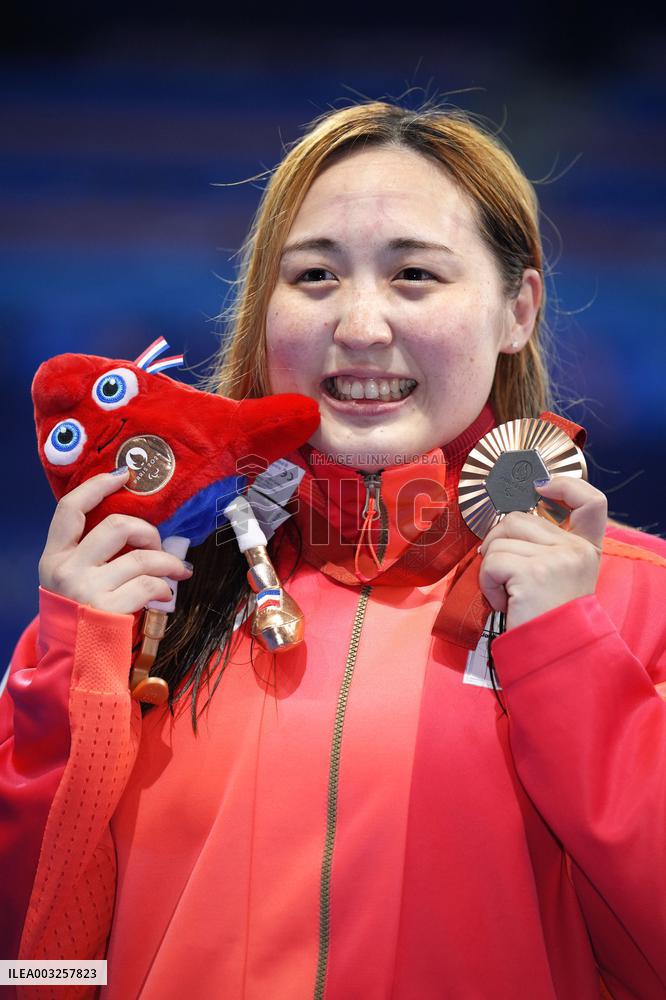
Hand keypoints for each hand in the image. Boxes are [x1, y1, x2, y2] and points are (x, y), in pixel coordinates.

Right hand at [38, 469, 193, 615]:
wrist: (74, 663)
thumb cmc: (80, 615)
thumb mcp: (71, 580)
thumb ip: (91, 554)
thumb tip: (139, 529)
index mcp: (54, 556)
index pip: (71, 508)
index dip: (98, 486)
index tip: (125, 475)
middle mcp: (66, 569)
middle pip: (116, 526)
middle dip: (148, 532)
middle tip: (158, 546)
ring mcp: (86, 589)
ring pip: (141, 557)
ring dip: (168, 561)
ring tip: (178, 571)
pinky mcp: (107, 609)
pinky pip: (148, 585)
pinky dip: (164, 587)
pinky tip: (165, 593)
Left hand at [477, 476, 606, 630]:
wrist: (555, 657)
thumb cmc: (548, 621)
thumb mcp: (558, 578)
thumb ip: (544, 548)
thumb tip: (504, 524)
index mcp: (587, 549)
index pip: (591, 501)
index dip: (566, 485)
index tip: (541, 487)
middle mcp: (577, 550)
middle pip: (518, 518)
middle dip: (498, 543)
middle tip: (504, 576)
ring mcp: (557, 559)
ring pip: (499, 539)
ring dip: (491, 569)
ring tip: (509, 596)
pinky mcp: (534, 573)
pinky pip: (491, 562)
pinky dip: (487, 584)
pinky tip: (505, 604)